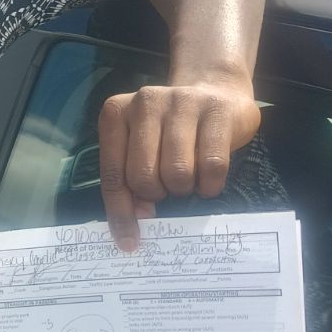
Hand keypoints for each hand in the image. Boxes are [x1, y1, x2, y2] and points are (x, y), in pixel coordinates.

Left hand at [98, 80, 261, 251]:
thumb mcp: (141, 148)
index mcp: (116, 114)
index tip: (129, 241)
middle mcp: (144, 102)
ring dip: (185, 188)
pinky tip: (209, 178)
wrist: (215, 89)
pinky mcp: (217, 110)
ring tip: (189, 176)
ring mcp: (182, 102)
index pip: (113, 175)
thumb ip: (129, 180)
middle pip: (143, 177)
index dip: (121, 213)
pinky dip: (210, 184)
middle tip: (168, 185)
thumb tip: (137, 219)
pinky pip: (212, 167)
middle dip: (158, 193)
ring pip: (177, 173)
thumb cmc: (171, 130)